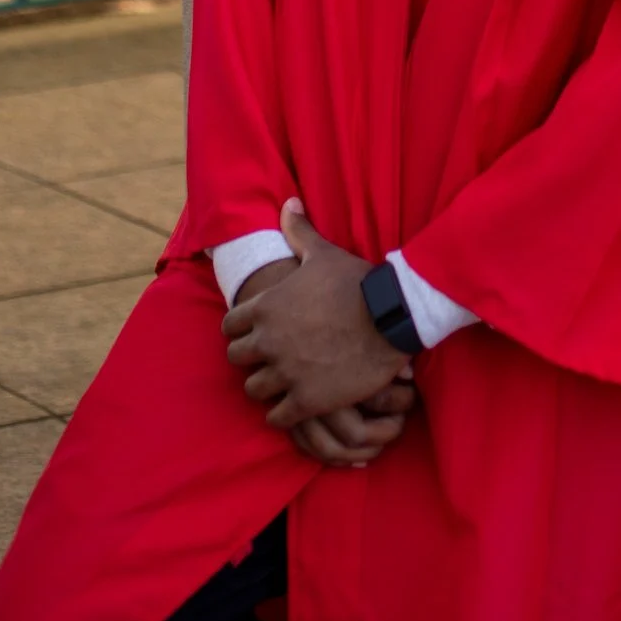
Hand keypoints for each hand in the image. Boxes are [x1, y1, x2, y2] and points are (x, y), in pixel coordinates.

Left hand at [229, 250, 417, 466]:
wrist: (391, 317)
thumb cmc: (356, 282)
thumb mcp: (323, 254)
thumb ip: (298, 231)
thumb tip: (288, 203)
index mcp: (266, 307)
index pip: (229, 326)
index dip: (241, 329)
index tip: (254, 332)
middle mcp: (269, 341)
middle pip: (237, 358)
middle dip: (250, 358)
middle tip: (267, 358)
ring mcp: (287, 373)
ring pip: (253, 389)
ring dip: (265, 386)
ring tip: (280, 384)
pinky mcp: (307, 400)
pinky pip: (277, 417)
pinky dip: (282, 414)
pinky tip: (294, 407)